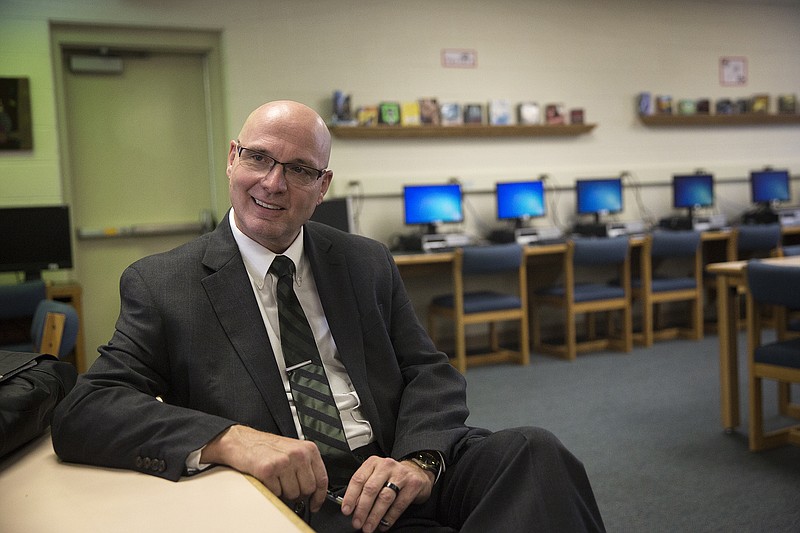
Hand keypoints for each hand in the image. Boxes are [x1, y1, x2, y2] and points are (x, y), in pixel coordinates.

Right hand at [200, 425, 327, 511]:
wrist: (241, 441)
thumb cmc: (266, 447)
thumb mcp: (293, 451)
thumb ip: (306, 467)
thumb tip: (315, 490)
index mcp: (308, 449)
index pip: (322, 478)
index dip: (319, 496)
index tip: (315, 503)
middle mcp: (298, 454)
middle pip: (308, 489)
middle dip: (298, 493)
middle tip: (286, 485)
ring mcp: (284, 462)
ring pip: (293, 494)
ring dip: (283, 492)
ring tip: (275, 478)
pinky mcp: (268, 470)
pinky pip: (276, 493)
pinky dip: (271, 490)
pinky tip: (267, 478)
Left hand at [340, 455, 433, 532]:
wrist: (416, 472)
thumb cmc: (391, 476)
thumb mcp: (376, 477)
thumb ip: (364, 489)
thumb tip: (353, 507)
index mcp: (373, 463)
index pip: (358, 479)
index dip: (350, 496)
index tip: (346, 510)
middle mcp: (386, 466)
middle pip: (371, 489)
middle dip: (362, 509)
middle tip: (357, 522)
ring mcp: (401, 474)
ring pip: (384, 497)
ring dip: (374, 516)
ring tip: (368, 527)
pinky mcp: (413, 484)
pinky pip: (399, 504)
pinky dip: (389, 518)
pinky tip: (384, 525)